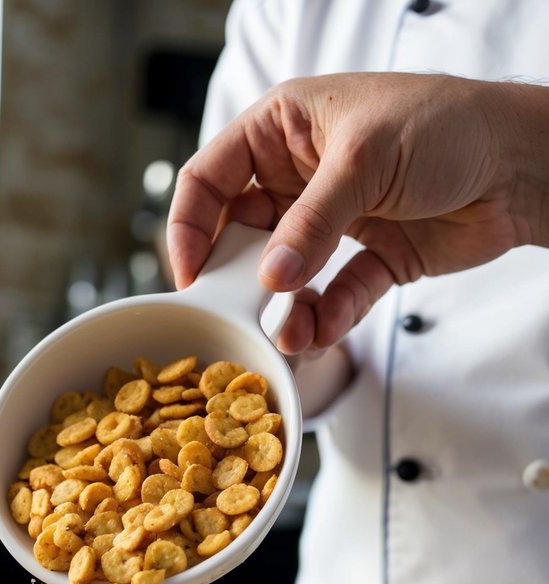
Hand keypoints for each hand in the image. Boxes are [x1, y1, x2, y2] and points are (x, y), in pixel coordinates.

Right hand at [167, 73, 547, 352]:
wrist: (522, 163)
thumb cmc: (445, 125)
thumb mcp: (364, 160)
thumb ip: (311, 223)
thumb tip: (270, 279)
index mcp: (284, 129)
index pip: (209, 177)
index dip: (189, 226)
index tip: (190, 275)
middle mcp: (301, 175)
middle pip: (241, 236)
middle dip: (238, 281)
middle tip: (234, 315)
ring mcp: (334, 220)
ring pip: (287, 277)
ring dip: (282, 310)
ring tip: (286, 335)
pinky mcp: (370, 258)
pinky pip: (334, 296)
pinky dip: (327, 318)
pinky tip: (323, 332)